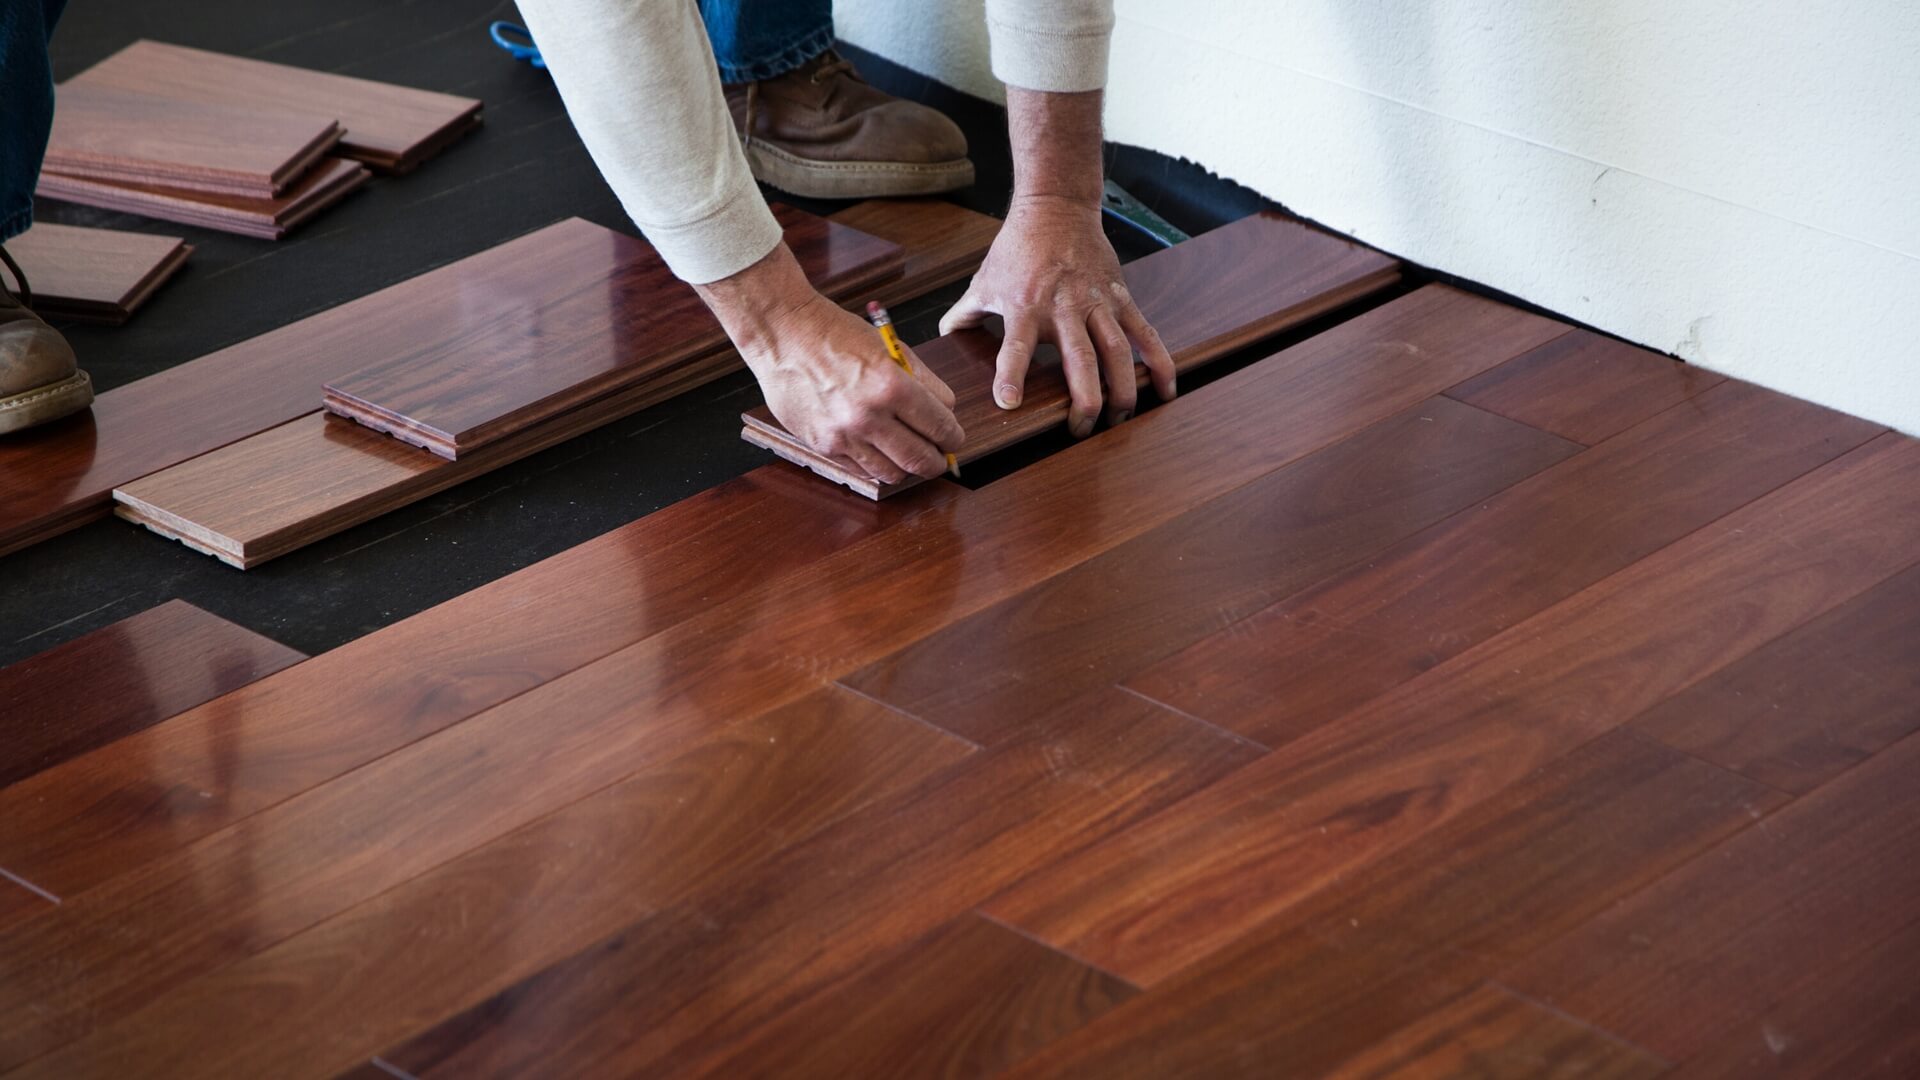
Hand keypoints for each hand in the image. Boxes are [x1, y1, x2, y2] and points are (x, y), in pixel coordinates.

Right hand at [699, 243, 961, 484]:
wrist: (785, 335)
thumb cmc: (837, 335)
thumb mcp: (891, 348)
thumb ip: (923, 382)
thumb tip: (946, 413)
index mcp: (891, 385)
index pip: (941, 427)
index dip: (954, 437)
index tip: (954, 439)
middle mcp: (868, 415)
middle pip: (921, 460)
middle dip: (938, 461)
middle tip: (940, 457)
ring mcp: (844, 435)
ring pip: (893, 473)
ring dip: (907, 467)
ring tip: (908, 454)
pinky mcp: (823, 445)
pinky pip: (862, 470)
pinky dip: (877, 464)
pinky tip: (879, 450)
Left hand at [940, 193, 1174, 436]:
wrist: (1056, 207)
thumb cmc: (1017, 248)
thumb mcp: (983, 280)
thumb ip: (963, 314)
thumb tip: (942, 339)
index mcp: (1025, 306)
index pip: (1016, 346)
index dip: (1012, 375)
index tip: (1010, 403)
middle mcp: (1064, 307)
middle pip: (1079, 360)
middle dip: (1084, 400)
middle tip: (1081, 430)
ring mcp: (1097, 303)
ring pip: (1118, 352)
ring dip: (1123, 390)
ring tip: (1121, 419)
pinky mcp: (1121, 298)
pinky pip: (1144, 334)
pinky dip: (1159, 363)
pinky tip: (1164, 391)